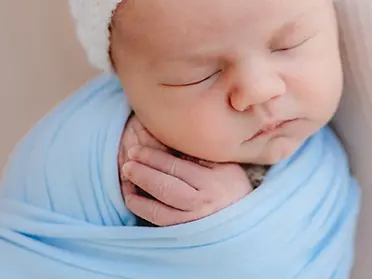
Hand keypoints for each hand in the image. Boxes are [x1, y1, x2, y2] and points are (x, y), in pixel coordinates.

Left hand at [118, 117, 251, 225]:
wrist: (246, 217)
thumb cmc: (231, 184)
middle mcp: (204, 203)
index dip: (153, 157)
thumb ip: (199, 153)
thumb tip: (166, 138)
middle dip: (143, 174)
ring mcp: (195, 221)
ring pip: (160, 210)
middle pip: (166, 188)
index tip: (136, 148)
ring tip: (125, 179)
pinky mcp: (187, 234)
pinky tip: (133, 198)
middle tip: (127, 162)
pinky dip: (144, 210)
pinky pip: (161, 224)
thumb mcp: (223, 164)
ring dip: (138, 194)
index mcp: (213, 181)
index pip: (176, 167)